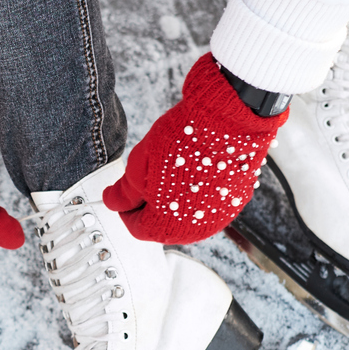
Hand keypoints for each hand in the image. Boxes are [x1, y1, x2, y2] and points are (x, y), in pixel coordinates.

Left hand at [102, 54, 286, 243]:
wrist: (228, 119)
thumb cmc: (184, 141)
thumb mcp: (139, 166)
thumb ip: (124, 193)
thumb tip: (113, 202)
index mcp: (165, 226)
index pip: (136, 228)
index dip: (127, 209)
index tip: (127, 194)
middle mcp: (194, 230)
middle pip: (162, 226)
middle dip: (151, 206)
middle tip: (149, 179)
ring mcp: (218, 218)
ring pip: (186, 217)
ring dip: (175, 200)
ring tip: (172, 172)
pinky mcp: (235, 202)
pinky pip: (208, 206)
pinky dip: (198, 194)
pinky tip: (194, 171)